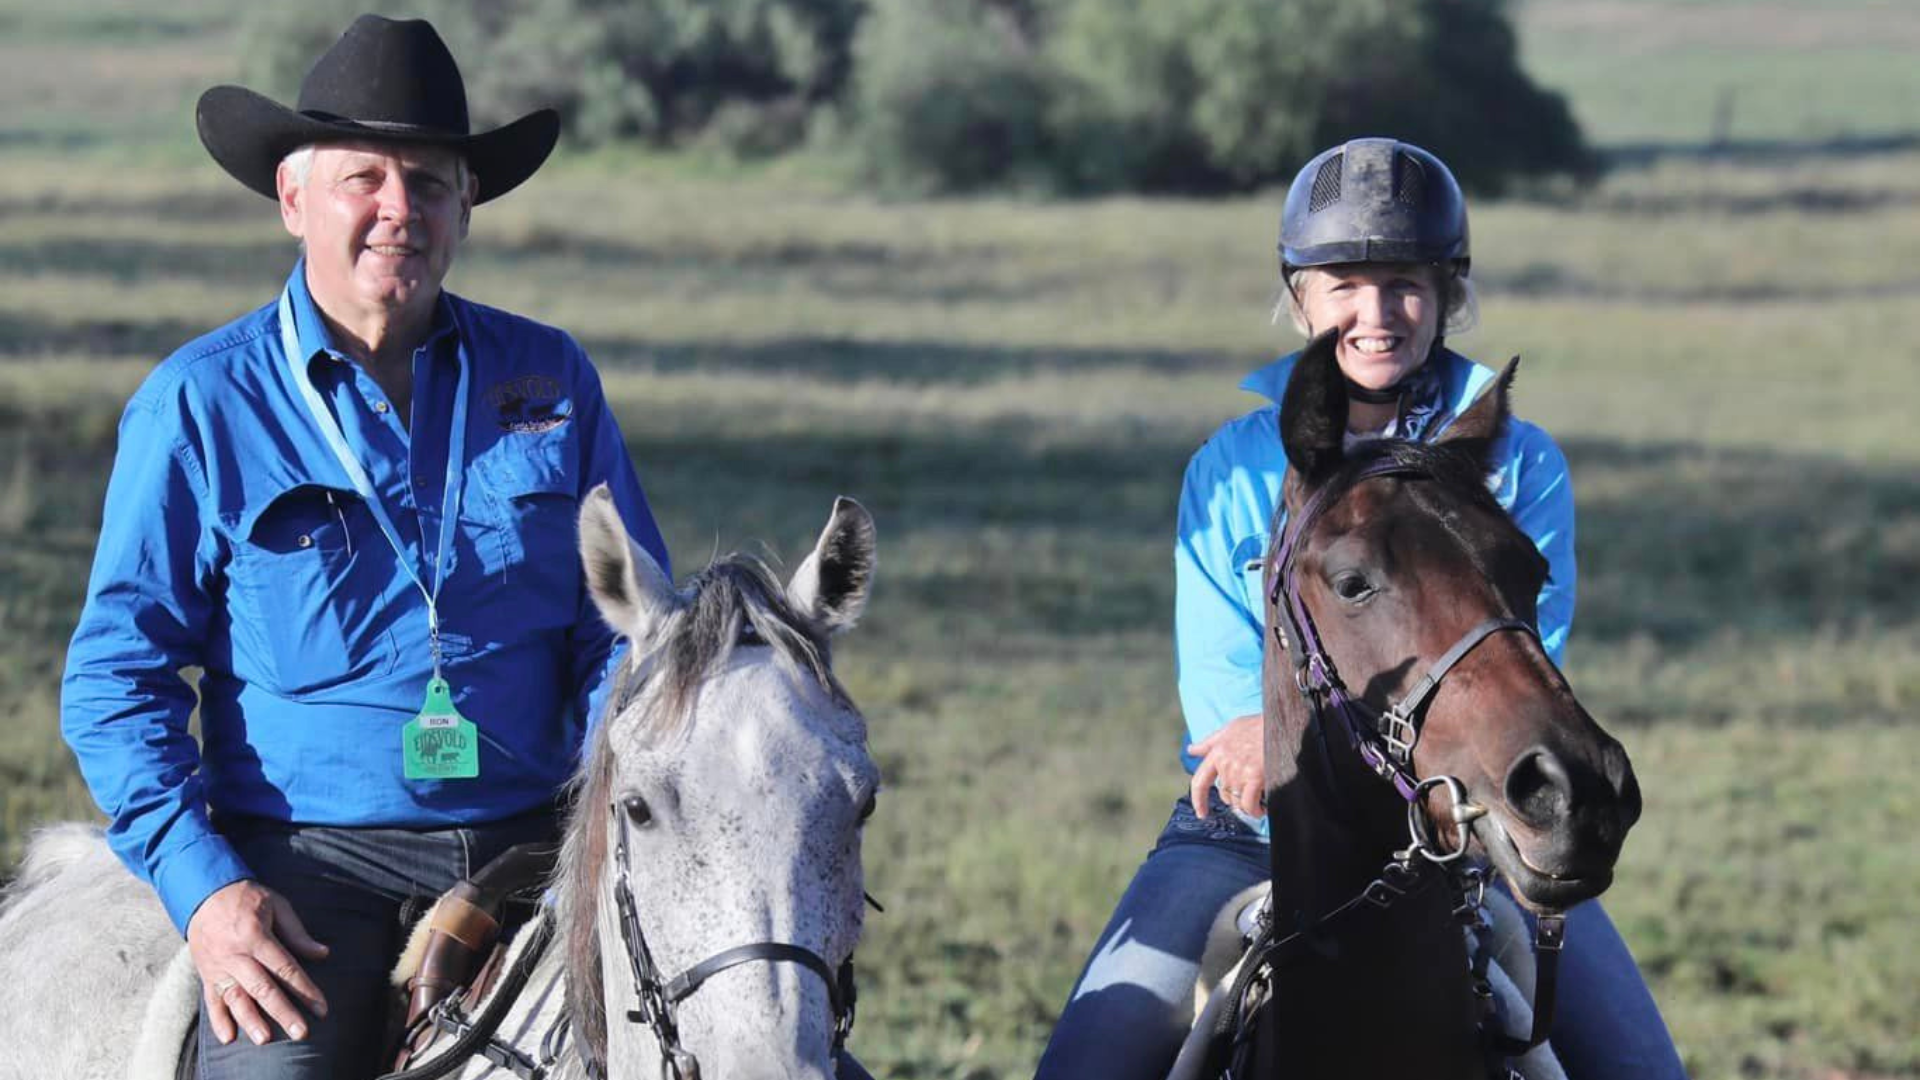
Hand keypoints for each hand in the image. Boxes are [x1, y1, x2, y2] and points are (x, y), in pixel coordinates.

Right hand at [186, 880, 329, 1045]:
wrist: (204, 894)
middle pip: (262, 988)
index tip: (321, 1009)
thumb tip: (323, 954)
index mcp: (256, 936)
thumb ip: (298, 933)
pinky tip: (229, 1037)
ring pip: (235, 998)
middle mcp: (235, 954)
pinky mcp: (206, 974)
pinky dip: (218, 1020)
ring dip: (250, 1020)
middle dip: (282, 1011)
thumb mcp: (277, 905)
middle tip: (300, 1032)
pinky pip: (211, 1000)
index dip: (305, 990)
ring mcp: (218, 966)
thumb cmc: (248, 898)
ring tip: (265, 1039)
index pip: (285, 968)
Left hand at [1188, 713, 1265, 818]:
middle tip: (1249, 794)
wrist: (1281, 723)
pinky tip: (1261, 809)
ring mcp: (1239, 771)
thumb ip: (1210, 742)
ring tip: (1259, 801)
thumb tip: (1191, 750)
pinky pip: (1249, 804)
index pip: (1200, 781)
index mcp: (1217, 752)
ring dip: (1247, 805)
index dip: (1198, 800)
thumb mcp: (1230, 728)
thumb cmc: (1258, 725)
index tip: (1201, 813)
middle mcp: (1225, 763)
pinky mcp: (1255, 777)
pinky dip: (1255, 810)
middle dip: (1235, 797)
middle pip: (1224, 794)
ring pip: (1237, 801)